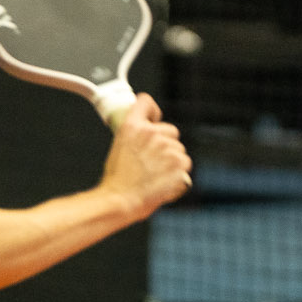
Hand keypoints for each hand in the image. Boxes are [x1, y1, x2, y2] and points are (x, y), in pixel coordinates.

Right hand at [101, 93, 192, 216]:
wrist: (119, 199)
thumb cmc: (117, 180)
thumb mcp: (119, 147)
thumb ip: (135, 136)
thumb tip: (145, 137)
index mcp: (132, 126)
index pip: (146, 102)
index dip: (153, 112)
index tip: (154, 120)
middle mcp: (150, 132)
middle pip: (171, 130)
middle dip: (166, 143)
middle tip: (153, 161)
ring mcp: (166, 147)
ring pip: (179, 149)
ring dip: (173, 160)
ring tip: (156, 174)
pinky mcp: (178, 163)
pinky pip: (185, 163)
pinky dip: (179, 173)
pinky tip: (164, 180)